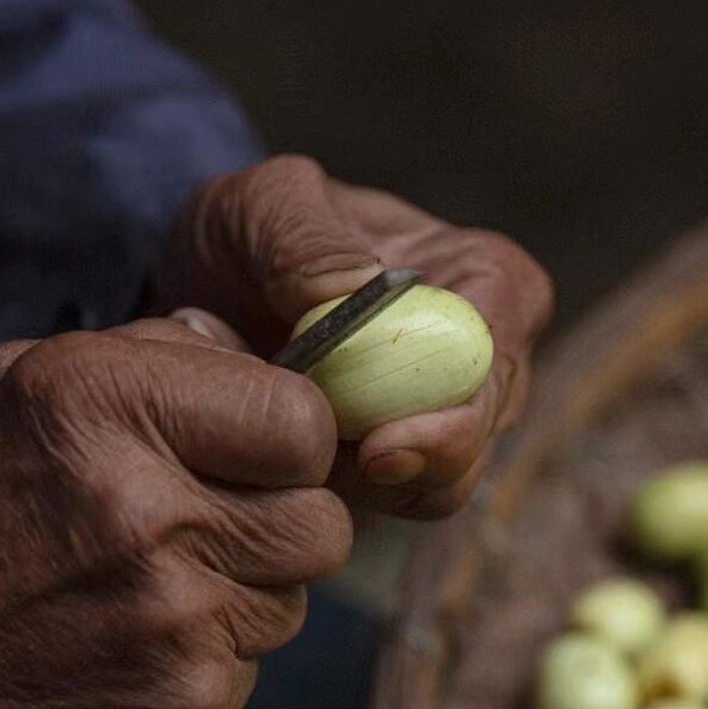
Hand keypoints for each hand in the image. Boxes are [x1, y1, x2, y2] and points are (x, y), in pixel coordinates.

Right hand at [0, 317, 350, 708]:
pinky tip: (128, 645)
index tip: (250, 455)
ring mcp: (176, 625)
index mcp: (109, 409)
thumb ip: (155, 353)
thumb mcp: (19, 385)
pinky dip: (205, 661)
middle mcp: (152, 515)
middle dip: (279, 520)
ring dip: (241, 592)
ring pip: (293, 602)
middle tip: (211, 524)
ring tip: (149, 586)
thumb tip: (263, 354)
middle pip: (323, 523)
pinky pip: (253, 672)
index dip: (287, 440)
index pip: (304, 423)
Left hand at [152, 155, 552, 518]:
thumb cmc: (258, 230)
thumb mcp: (264, 201)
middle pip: (476, 446)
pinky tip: (279, 459)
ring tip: (280, 441)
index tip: (378, 446)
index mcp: (489, 284)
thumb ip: (304, 236)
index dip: (452, 420)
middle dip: (407, 469)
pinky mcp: (400, 470)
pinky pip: (382, 508)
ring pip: (432, 490)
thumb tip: (354, 285)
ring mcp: (447, 422)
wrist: (212, 284)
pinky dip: (330, 494)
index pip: (495, 366)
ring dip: (356, 483)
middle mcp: (485, 362)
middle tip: (325, 467)